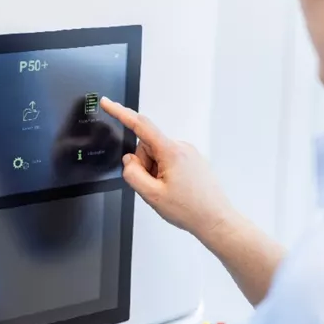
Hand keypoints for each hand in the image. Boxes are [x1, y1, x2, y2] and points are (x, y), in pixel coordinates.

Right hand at [100, 97, 232, 240]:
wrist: (216, 219)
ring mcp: (189, 153)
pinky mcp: (193, 160)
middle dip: (144, 165)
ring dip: (155, 171)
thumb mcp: (152, 195)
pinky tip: (176, 189)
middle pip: (147, 146)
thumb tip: (129, 160)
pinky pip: (169, 160)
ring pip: (157, 155)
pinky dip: (165, 172)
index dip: (120, 113)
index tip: (107, 103)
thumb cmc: (190, 210)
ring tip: (168, 190)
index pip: (140, 125)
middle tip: (155, 187)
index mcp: (171, 151)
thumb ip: (133, 174)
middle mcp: (182, 147)